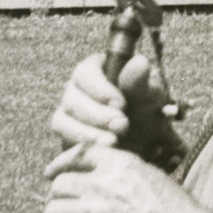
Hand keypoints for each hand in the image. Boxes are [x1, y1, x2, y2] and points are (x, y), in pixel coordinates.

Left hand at [36, 143, 200, 212]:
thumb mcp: (152, 177)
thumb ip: (124, 173)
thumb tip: (104, 176)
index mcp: (118, 164)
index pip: (77, 155)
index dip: (60, 166)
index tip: (53, 175)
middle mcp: (101, 183)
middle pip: (59, 186)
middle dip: (56, 200)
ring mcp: (93, 211)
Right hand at [51, 53, 183, 168]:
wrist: (146, 142)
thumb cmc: (146, 110)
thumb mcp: (150, 96)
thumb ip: (142, 82)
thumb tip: (140, 62)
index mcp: (95, 70)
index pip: (85, 72)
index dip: (100, 88)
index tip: (121, 104)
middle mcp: (76, 89)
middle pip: (71, 97)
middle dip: (97, 114)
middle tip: (122, 126)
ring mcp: (67, 112)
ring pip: (62, 119)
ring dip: (87, 132)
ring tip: (113, 142)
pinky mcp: (66, 134)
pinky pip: (63, 139)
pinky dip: (81, 144)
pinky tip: (101, 150)